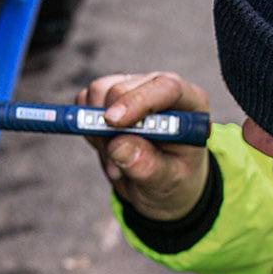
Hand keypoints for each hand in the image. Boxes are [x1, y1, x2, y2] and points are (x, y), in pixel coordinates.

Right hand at [76, 72, 210, 220]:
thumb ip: (147, 166)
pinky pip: (85, 103)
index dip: (137, 101)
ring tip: (117, 161)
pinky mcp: (109, 97)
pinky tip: (108, 151)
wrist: (160, 185)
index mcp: (188, 104)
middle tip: (114, 161)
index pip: (165, 87)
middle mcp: (159, 89)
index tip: (113, 122)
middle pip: (123, 88)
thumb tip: (118, 145)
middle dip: (109, 125)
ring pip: (98, 92)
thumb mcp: (168, 181)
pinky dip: (89, 131)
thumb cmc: (174, 179)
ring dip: (98, 131)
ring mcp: (132, 90)